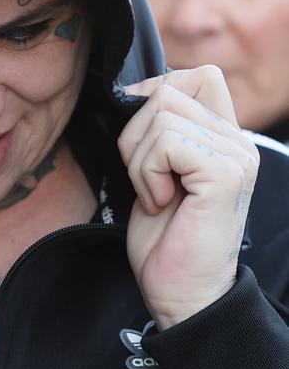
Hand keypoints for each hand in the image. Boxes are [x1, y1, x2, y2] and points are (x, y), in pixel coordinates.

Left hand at [118, 66, 258, 329]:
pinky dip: (147, 173)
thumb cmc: (165, 239)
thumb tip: (132, 93)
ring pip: (162, 115)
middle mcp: (238, 141)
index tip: (139, 137)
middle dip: (136, 134)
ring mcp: (235, 155)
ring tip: (156, 196)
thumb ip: (159, 132)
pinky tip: (160, 203)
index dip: (157, 93)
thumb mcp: (156, 173)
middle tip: (146, 178)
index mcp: (225, 137)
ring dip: (139, 160)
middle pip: (169, 90)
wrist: (181, 293)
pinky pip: (166, 142)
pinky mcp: (224, 173)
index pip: (199, 75)